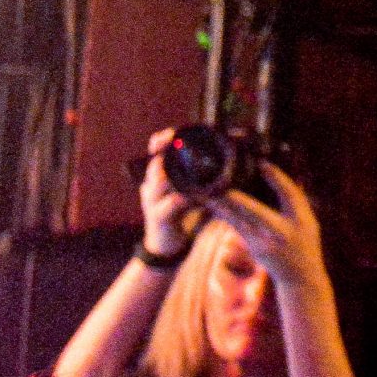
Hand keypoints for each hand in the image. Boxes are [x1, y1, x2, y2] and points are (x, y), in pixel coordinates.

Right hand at [135, 126, 203, 256]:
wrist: (166, 245)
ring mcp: (152, 201)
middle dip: (166, 150)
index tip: (173, 132)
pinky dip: (181, 199)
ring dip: (173, 172)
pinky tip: (192, 195)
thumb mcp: (188, 192)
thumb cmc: (181, 215)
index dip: (161, 140)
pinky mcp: (158, 217)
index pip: (154, 152)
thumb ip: (199, 179)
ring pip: (159, 180)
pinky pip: (169, 205)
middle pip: (156, 163)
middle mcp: (151, 186)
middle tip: (179, 141)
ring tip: (188, 163)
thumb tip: (225, 165)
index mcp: (157, 177)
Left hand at [208, 161, 326, 289]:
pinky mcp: (253, 247)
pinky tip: (210, 203)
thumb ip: (296, 201)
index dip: (277, 178)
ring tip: (204, 191)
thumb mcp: (309, 221)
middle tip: (219, 184)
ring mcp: (266, 242)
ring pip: (238, 220)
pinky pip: (236, 226)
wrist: (300, 277)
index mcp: (303, 221)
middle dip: (237, 199)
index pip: (290, 195)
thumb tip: (283, 174)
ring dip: (220, 205)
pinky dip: (224, 213)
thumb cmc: (304, 243)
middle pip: (256, 211)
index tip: (262, 164)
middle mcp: (282, 232)